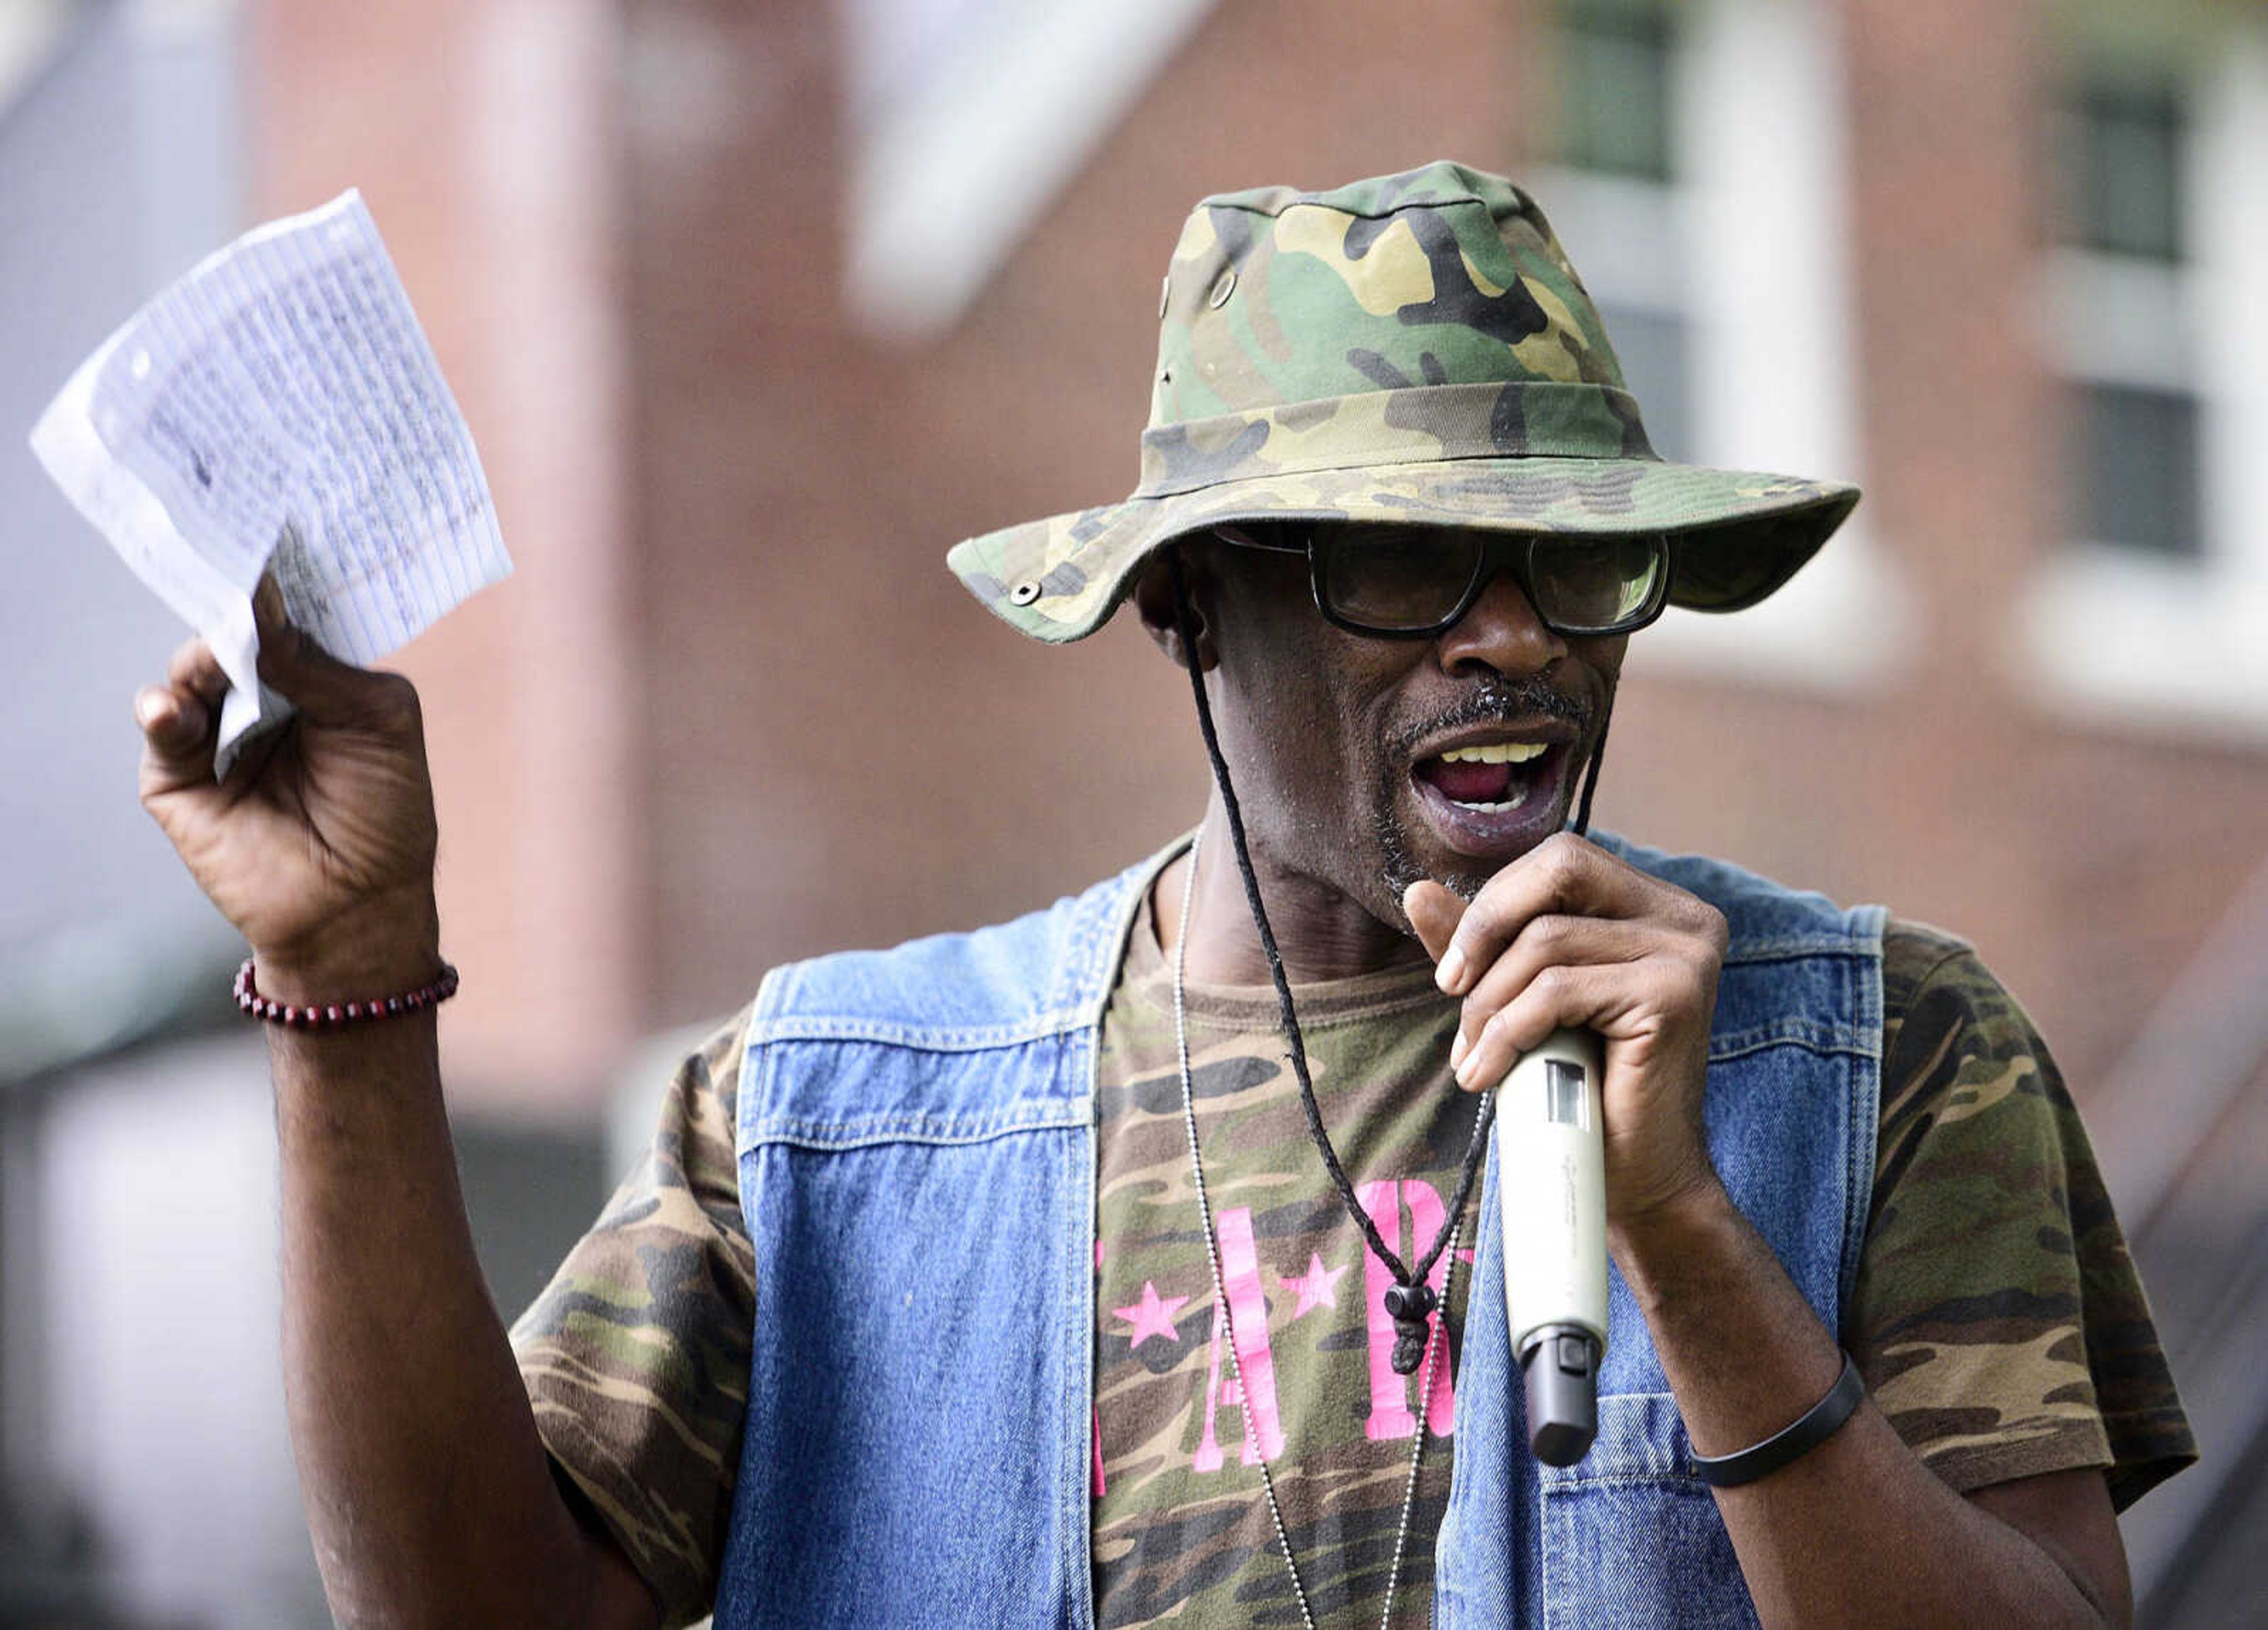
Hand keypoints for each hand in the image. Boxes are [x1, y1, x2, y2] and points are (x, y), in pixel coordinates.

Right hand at [136, 580, 441, 1001]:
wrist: (359, 904)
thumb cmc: (387, 814)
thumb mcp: (379, 722)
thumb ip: (321, 666)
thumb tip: (263, 611)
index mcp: (318, 679)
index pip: (287, 618)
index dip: (277, 586)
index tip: (267, 541)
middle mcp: (265, 699)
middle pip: (233, 636)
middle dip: (233, 612)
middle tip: (234, 585)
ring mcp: (219, 734)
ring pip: (193, 674)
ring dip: (201, 660)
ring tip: (216, 661)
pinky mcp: (180, 778)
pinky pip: (163, 729)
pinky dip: (165, 711)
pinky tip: (175, 707)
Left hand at [1403, 832, 1729, 1228]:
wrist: (1635, 1180)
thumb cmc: (1578, 1089)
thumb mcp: (1523, 1001)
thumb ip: (1485, 944)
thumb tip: (1418, 890)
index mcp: (1656, 907)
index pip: (1562, 861)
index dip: (1497, 902)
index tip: (1455, 970)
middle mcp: (1685, 918)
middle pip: (1560, 870)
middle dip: (1488, 927)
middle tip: (1451, 990)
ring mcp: (1686, 954)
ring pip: (1546, 941)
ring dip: (1489, 1003)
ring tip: (1473, 1058)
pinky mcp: (1673, 996)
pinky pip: (1557, 991)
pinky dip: (1507, 1033)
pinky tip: (1487, 1077)